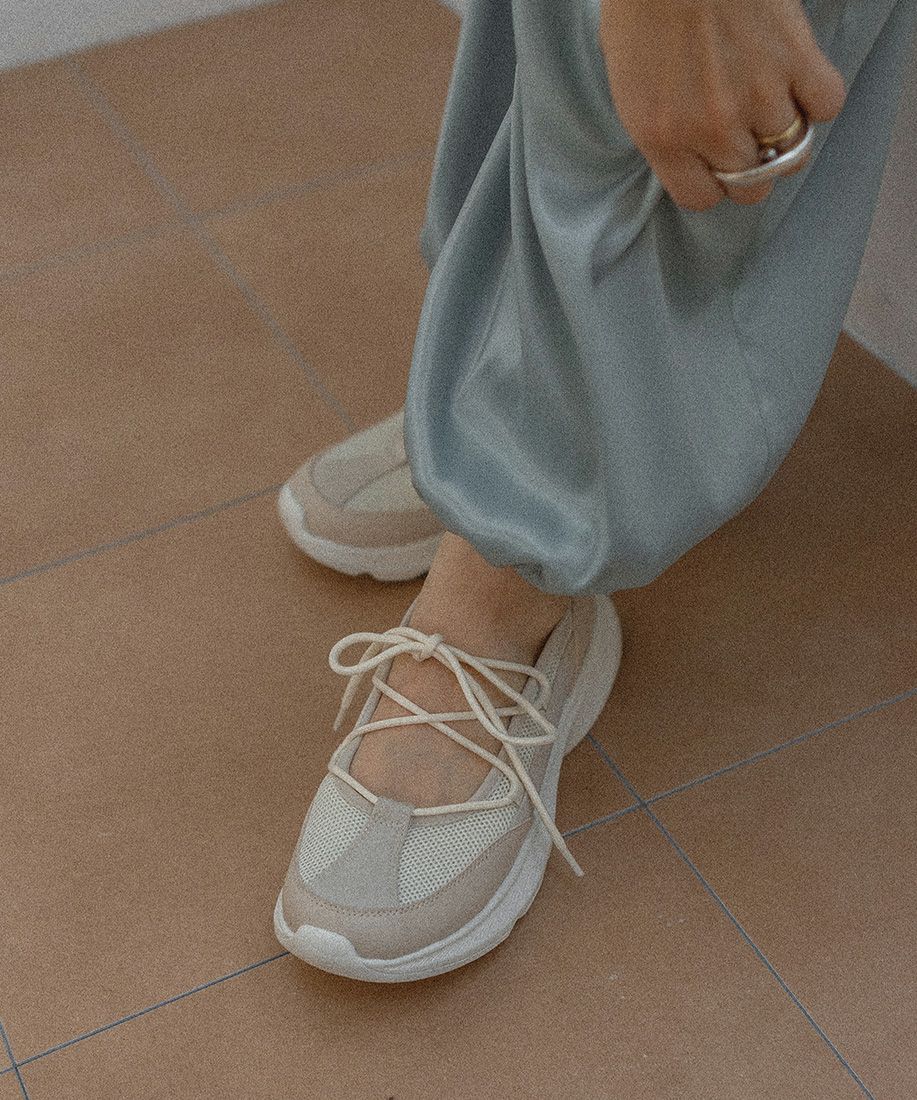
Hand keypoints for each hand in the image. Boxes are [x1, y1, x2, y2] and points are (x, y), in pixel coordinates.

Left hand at [598, 0, 846, 208]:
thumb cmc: (642, 8)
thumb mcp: (629, 84)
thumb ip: (659, 127)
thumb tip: (687, 152)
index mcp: (662, 139)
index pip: (702, 199)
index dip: (714, 184)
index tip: (716, 165)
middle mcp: (711, 129)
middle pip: (753, 186)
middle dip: (754, 167)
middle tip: (751, 138)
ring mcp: (757, 96)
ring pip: (793, 154)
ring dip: (788, 134)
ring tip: (775, 104)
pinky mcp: (795, 59)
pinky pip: (826, 106)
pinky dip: (818, 96)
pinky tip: (800, 77)